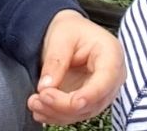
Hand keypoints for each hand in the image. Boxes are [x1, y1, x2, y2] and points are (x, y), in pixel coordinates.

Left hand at [26, 9, 124, 124]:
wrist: (68, 33)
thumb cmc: (70, 29)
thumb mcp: (61, 37)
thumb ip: (55, 61)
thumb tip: (46, 86)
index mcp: (111, 55)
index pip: (106, 80)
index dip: (91, 95)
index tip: (73, 102)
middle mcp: (111, 77)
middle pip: (94, 101)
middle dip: (65, 105)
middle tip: (40, 97)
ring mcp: (100, 92)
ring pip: (83, 112)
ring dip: (57, 113)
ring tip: (34, 102)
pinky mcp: (88, 101)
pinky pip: (74, 114)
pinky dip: (55, 115)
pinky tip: (40, 110)